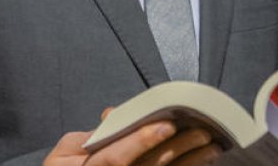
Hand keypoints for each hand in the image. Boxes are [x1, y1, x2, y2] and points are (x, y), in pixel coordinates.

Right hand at [44, 112, 221, 165]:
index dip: (140, 142)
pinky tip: (206, 161)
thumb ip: (88, 136)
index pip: (115, 158)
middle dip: (177, 150)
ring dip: (191, 163)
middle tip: (203, 133)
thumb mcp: (64, 153)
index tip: (166, 124)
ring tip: (213, 147)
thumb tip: (113, 116)